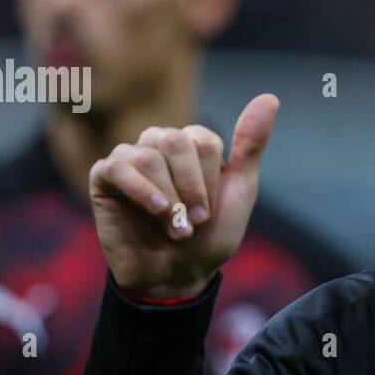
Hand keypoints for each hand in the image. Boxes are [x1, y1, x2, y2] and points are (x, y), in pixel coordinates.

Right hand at [89, 93, 278, 297]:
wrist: (177, 276)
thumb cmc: (209, 236)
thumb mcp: (240, 192)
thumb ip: (251, 145)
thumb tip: (270, 98)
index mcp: (193, 144)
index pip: (204, 141)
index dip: (210, 181)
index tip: (209, 212)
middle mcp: (160, 143)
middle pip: (177, 142)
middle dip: (192, 187)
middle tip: (196, 221)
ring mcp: (131, 158)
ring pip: (150, 156)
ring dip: (170, 200)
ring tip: (176, 229)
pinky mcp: (104, 178)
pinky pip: (118, 167)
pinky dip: (140, 190)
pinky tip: (156, 209)